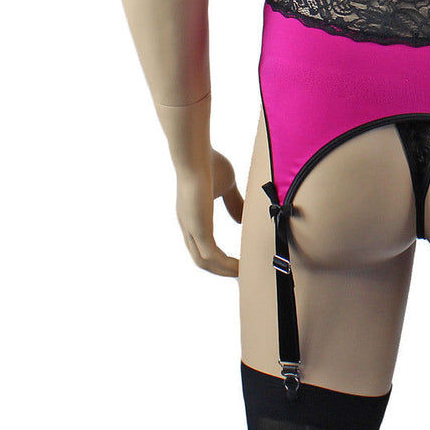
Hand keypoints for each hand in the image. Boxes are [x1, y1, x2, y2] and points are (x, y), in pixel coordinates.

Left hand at [174, 147, 243, 276]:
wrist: (195, 154)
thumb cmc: (209, 163)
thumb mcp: (226, 185)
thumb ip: (234, 202)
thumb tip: (243, 218)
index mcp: (191, 216)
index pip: (200, 245)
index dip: (215, 256)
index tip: (233, 263)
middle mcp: (187, 226)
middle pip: (200, 259)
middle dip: (219, 270)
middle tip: (239, 275)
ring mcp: (190, 228)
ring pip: (204, 262)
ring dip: (223, 271)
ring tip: (242, 275)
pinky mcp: (198, 228)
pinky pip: (212, 256)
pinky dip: (225, 265)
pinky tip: (239, 267)